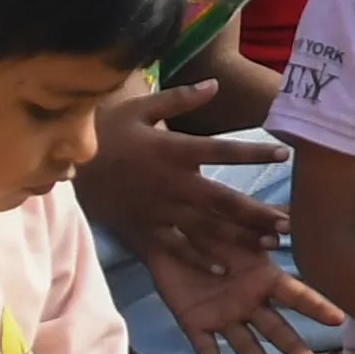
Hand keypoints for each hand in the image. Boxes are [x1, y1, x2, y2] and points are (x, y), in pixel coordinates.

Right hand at [69, 86, 294, 276]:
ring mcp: (158, 209)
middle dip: (257, 212)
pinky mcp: (143, 228)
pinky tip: (223, 269)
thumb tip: (215, 84)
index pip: (222, 151)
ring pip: (205, 227)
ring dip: (239, 238)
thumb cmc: (107, 131)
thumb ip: (180, 99)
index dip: (254, 152)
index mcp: (174, 151)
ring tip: (271, 245)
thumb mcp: (141, 108)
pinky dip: (197, 259)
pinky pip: (174, 247)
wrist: (65, 163)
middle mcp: (171, 183)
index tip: (285, 153)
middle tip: (290, 222)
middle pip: (222, 200)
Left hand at [140, 239, 340, 353]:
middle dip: (293, 346)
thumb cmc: (210, 230)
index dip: (317, 307)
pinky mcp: (194, 322)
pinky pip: (205, 345)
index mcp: (264, 279)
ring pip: (246, 344)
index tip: (338, 320)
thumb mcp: (239, 225)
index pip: (296, 296)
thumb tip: (288, 225)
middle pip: (275, 328)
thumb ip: (260, 228)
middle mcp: (249, 302)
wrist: (170, 238)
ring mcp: (223, 315)